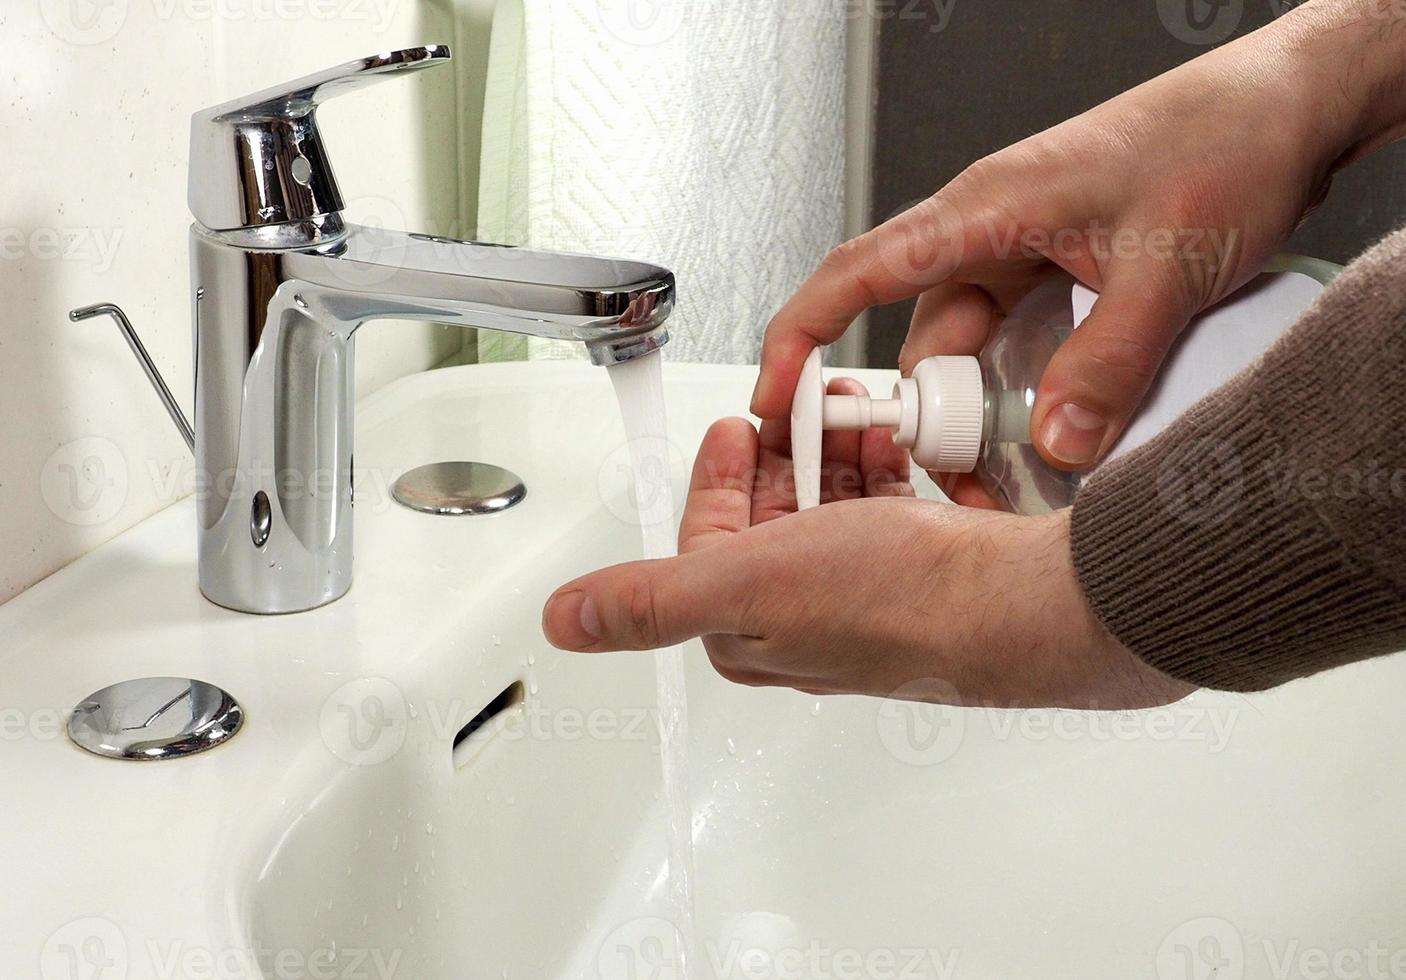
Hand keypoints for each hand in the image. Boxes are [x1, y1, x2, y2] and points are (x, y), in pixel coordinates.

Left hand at [542, 391, 1193, 708]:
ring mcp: (861, 599)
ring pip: (825, 508)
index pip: (705, 539)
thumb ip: (649, 599)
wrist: (1025, 604)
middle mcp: (800, 623)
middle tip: (802, 409)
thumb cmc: (900, 604)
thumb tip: (566, 621)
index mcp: (747, 630)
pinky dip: (883, 468)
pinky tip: (895, 445)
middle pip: (768, 516)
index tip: (733, 426)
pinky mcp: (917, 578)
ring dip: (831, 453)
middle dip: (782, 453)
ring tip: (852, 417)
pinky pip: (883, 510)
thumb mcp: (745, 583)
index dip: (716, 473)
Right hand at [748, 1, 1405, 499]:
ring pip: (970, 350)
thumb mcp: (1168, 267)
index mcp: (986, 208)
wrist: (1295, 106)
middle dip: (922, 416)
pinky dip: (1027, 391)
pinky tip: (1060, 428)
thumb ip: (1109, 364)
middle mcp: (991, 230)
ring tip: (1015, 471)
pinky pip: (1018, 344)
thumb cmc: (1227, 139)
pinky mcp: (1061, 271)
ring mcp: (1026, 252)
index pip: (856, 274)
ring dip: (983, 412)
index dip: (800, 338)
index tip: (773, 400)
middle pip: (917, 338)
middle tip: (954, 479)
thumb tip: (1056, 442)